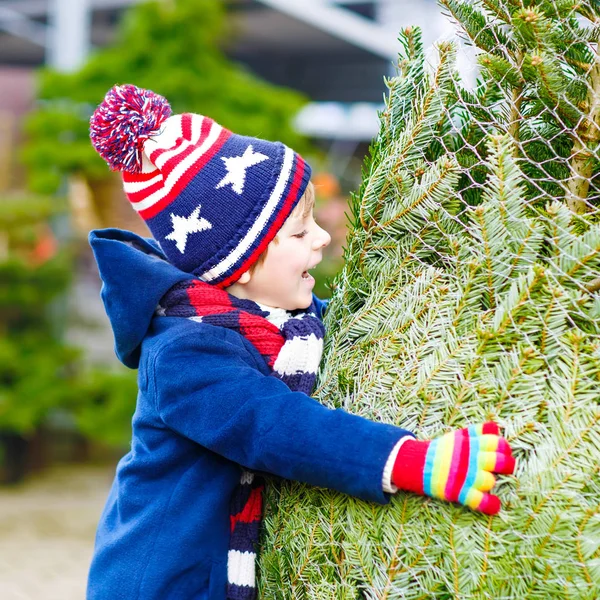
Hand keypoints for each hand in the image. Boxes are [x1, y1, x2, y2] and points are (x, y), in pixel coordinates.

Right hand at [391, 422, 514, 514]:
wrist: (419, 464)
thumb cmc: (443, 450)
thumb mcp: (459, 436)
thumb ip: (478, 431)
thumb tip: (496, 427)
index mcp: (471, 444)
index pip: (498, 443)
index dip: (504, 448)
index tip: (503, 452)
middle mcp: (471, 459)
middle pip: (500, 462)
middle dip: (507, 466)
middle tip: (502, 468)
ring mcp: (466, 476)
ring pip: (490, 482)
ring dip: (490, 482)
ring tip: (484, 481)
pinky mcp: (459, 492)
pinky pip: (480, 502)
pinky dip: (490, 505)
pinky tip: (494, 504)